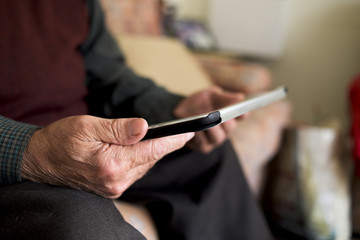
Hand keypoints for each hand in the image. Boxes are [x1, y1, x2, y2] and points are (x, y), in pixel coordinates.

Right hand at [21, 115, 193, 198]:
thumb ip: (118, 128)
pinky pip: (134, 172)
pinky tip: (138, 148)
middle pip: (151, 158)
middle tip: (177, 130)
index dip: (173, 140)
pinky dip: (140, 159)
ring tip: (158, 137)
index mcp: (112, 163)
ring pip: (144, 165)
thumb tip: (145, 126)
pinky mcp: (111, 188)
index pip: (152, 150)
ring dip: (151, 151)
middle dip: (164, 144)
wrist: (40, 161)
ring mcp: (114, 187)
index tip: (190, 132)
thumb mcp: (87, 126)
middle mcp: (116, 180)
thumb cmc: (60, 140)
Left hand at [174, 86, 244, 152]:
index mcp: (230, 116)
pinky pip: (202, 143)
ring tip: (206, 123)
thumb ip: (224, 97)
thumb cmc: (199, 103)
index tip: (243, 111)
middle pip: (229, 129)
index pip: (241, 116)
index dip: (243, 114)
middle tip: (220, 117)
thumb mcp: (211, 95)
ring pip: (216, 138)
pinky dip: (199, 135)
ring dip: (211, 130)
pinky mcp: (202, 146)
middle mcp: (224, 130)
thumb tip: (240, 97)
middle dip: (225, 123)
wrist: (180, 111)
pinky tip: (195, 129)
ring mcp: (214, 140)